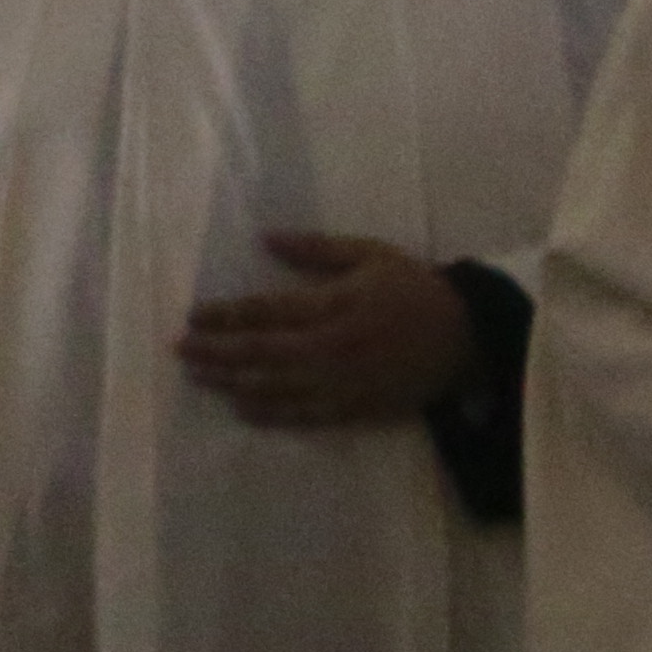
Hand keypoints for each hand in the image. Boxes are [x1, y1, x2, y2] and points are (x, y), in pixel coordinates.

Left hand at [176, 232, 476, 427]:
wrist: (470, 336)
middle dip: (215, 351)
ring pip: (273, 386)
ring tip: (200, 377)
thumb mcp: (372, 255)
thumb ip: (317, 248)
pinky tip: (241, 407)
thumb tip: (265, 238)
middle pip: (259, 352)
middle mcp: (332, 347)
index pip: (266, 311)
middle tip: (180, 349)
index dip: (225, 315)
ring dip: (231, 382)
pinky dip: (268, 412)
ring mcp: (342, 382)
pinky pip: (302, 414)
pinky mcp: (355, 406)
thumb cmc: (417, 289)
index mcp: (336, 305)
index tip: (193, 316)